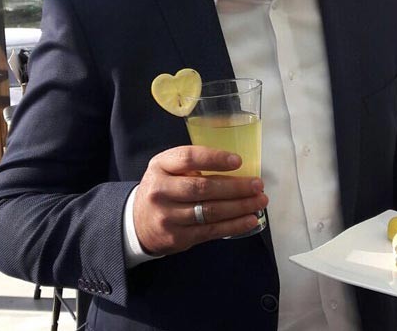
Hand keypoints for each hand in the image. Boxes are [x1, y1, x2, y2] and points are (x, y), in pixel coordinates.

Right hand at [133, 145, 267, 254]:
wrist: (137, 222)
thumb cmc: (163, 188)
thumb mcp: (168, 168)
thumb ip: (193, 164)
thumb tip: (236, 167)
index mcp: (160, 166)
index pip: (188, 158)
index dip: (215, 159)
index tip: (238, 161)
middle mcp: (161, 191)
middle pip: (203, 187)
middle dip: (235, 187)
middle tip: (257, 185)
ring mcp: (168, 217)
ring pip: (210, 211)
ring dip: (240, 206)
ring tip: (259, 201)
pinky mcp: (177, 238)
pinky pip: (211, 231)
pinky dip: (234, 225)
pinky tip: (249, 219)